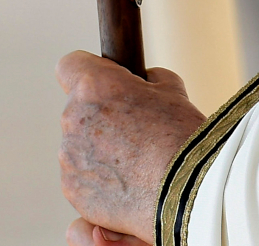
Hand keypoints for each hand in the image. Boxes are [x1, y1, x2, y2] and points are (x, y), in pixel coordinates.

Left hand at [58, 51, 205, 243]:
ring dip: (98, 151)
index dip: (88, 72)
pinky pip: (80, 178)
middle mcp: (73, 118)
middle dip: (100, 117)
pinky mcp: (73, 190)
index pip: (69, 65)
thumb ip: (146, 79)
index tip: (105, 83)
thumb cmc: (182, 137)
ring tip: (135, 165)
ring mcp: (69, 157)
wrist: (189, 193)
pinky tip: (128, 186)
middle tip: (134, 132)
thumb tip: (141, 82)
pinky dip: (98, 181)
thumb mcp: (171, 89)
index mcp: (93, 86)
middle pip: (77, 110)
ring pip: (78, 146)